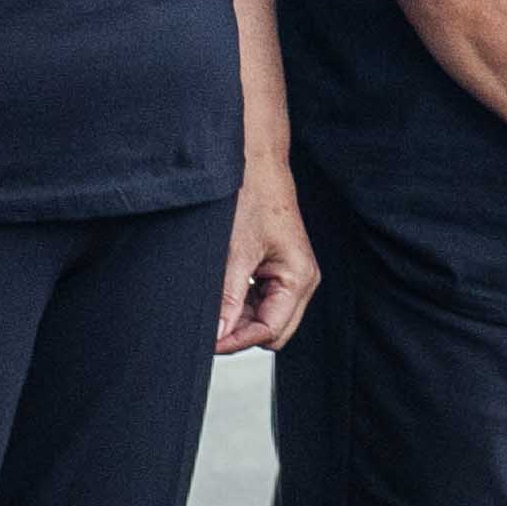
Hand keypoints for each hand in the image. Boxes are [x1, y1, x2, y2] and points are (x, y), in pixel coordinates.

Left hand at [219, 161, 317, 354]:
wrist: (255, 163)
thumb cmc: (253, 198)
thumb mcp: (236, 252)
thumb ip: (228, 297)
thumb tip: (218, 334)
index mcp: (298, 278)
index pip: (270, 331)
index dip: (237, 341)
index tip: (205, 342)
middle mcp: (301, 279)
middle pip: (273, 330)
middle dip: (240, 333)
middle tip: (205, 328)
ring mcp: (291, 274)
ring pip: (266, 317)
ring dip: (239, 318)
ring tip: (210, 308)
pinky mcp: (277, 267)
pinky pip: (261, 300)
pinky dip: (240, 303)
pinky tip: (219, 293)